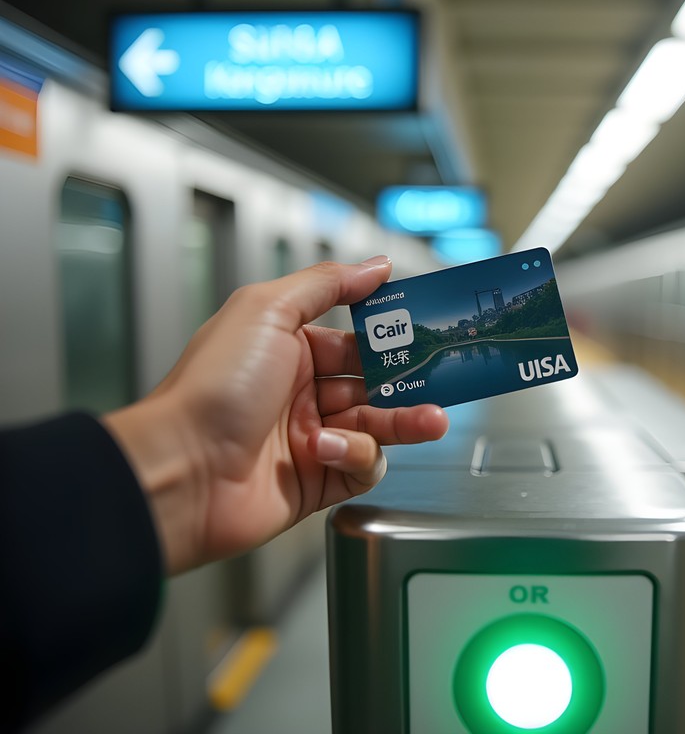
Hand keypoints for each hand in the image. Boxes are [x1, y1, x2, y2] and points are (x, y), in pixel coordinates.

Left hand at [103, 257, 448, 573]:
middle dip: (409, 381)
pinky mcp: (318, 481)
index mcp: (288, 350)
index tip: (424, 330)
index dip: (390, 336)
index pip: (354, 339)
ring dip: (404, 420)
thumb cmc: (212, 389)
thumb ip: (326, 283)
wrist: (181, 470)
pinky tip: (331, 448)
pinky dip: (356, 455)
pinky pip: (362, 465)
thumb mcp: (267, 311)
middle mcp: (299, 393)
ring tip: (431, 420)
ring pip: (377, 425)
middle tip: (441, 376)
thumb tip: (374, 266)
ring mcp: (310, 438)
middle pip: (373, 383)